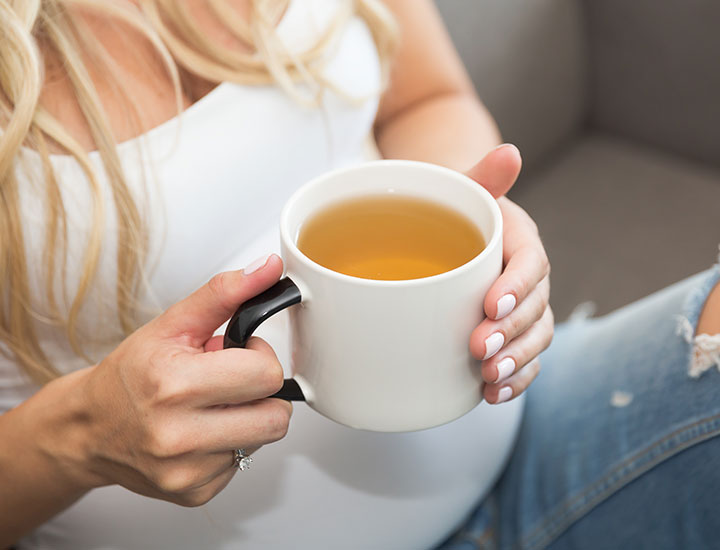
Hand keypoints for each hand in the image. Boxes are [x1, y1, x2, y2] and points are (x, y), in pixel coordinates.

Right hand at [68, 255, 290, 505]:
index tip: (239, 353)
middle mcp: (178, 435)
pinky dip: (231, 443)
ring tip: (214, 405)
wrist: (90, 428)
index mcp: (173, 385)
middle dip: (261, 391)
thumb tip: (270, 268)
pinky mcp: (194, 493)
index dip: (260, 357)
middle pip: (276, 415)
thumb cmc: (130, 375)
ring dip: (249, 418)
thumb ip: (225, 293)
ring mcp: (187, 471)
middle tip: (230, 381)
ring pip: (264, 439)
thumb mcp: (173, 324)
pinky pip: (244, 463)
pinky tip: (203, 431)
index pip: (267, 374)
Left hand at [466, 144, 553, 403]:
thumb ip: (483, 176)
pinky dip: (513, 379)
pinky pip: (521, 358)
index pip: (530, 262)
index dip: (517, 286)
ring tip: (489, 378)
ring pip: (534, 339)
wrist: (444, 224)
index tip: (491, 304)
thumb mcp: (462, 186)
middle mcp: (526, 277)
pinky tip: (490, 395)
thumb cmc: (451, 205)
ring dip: (516, 362)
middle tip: (481, 348)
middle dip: (513, 333)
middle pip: (536, 308)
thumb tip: (509, 152)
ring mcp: (520, 308)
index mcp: (520, 240)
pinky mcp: (507, 332)